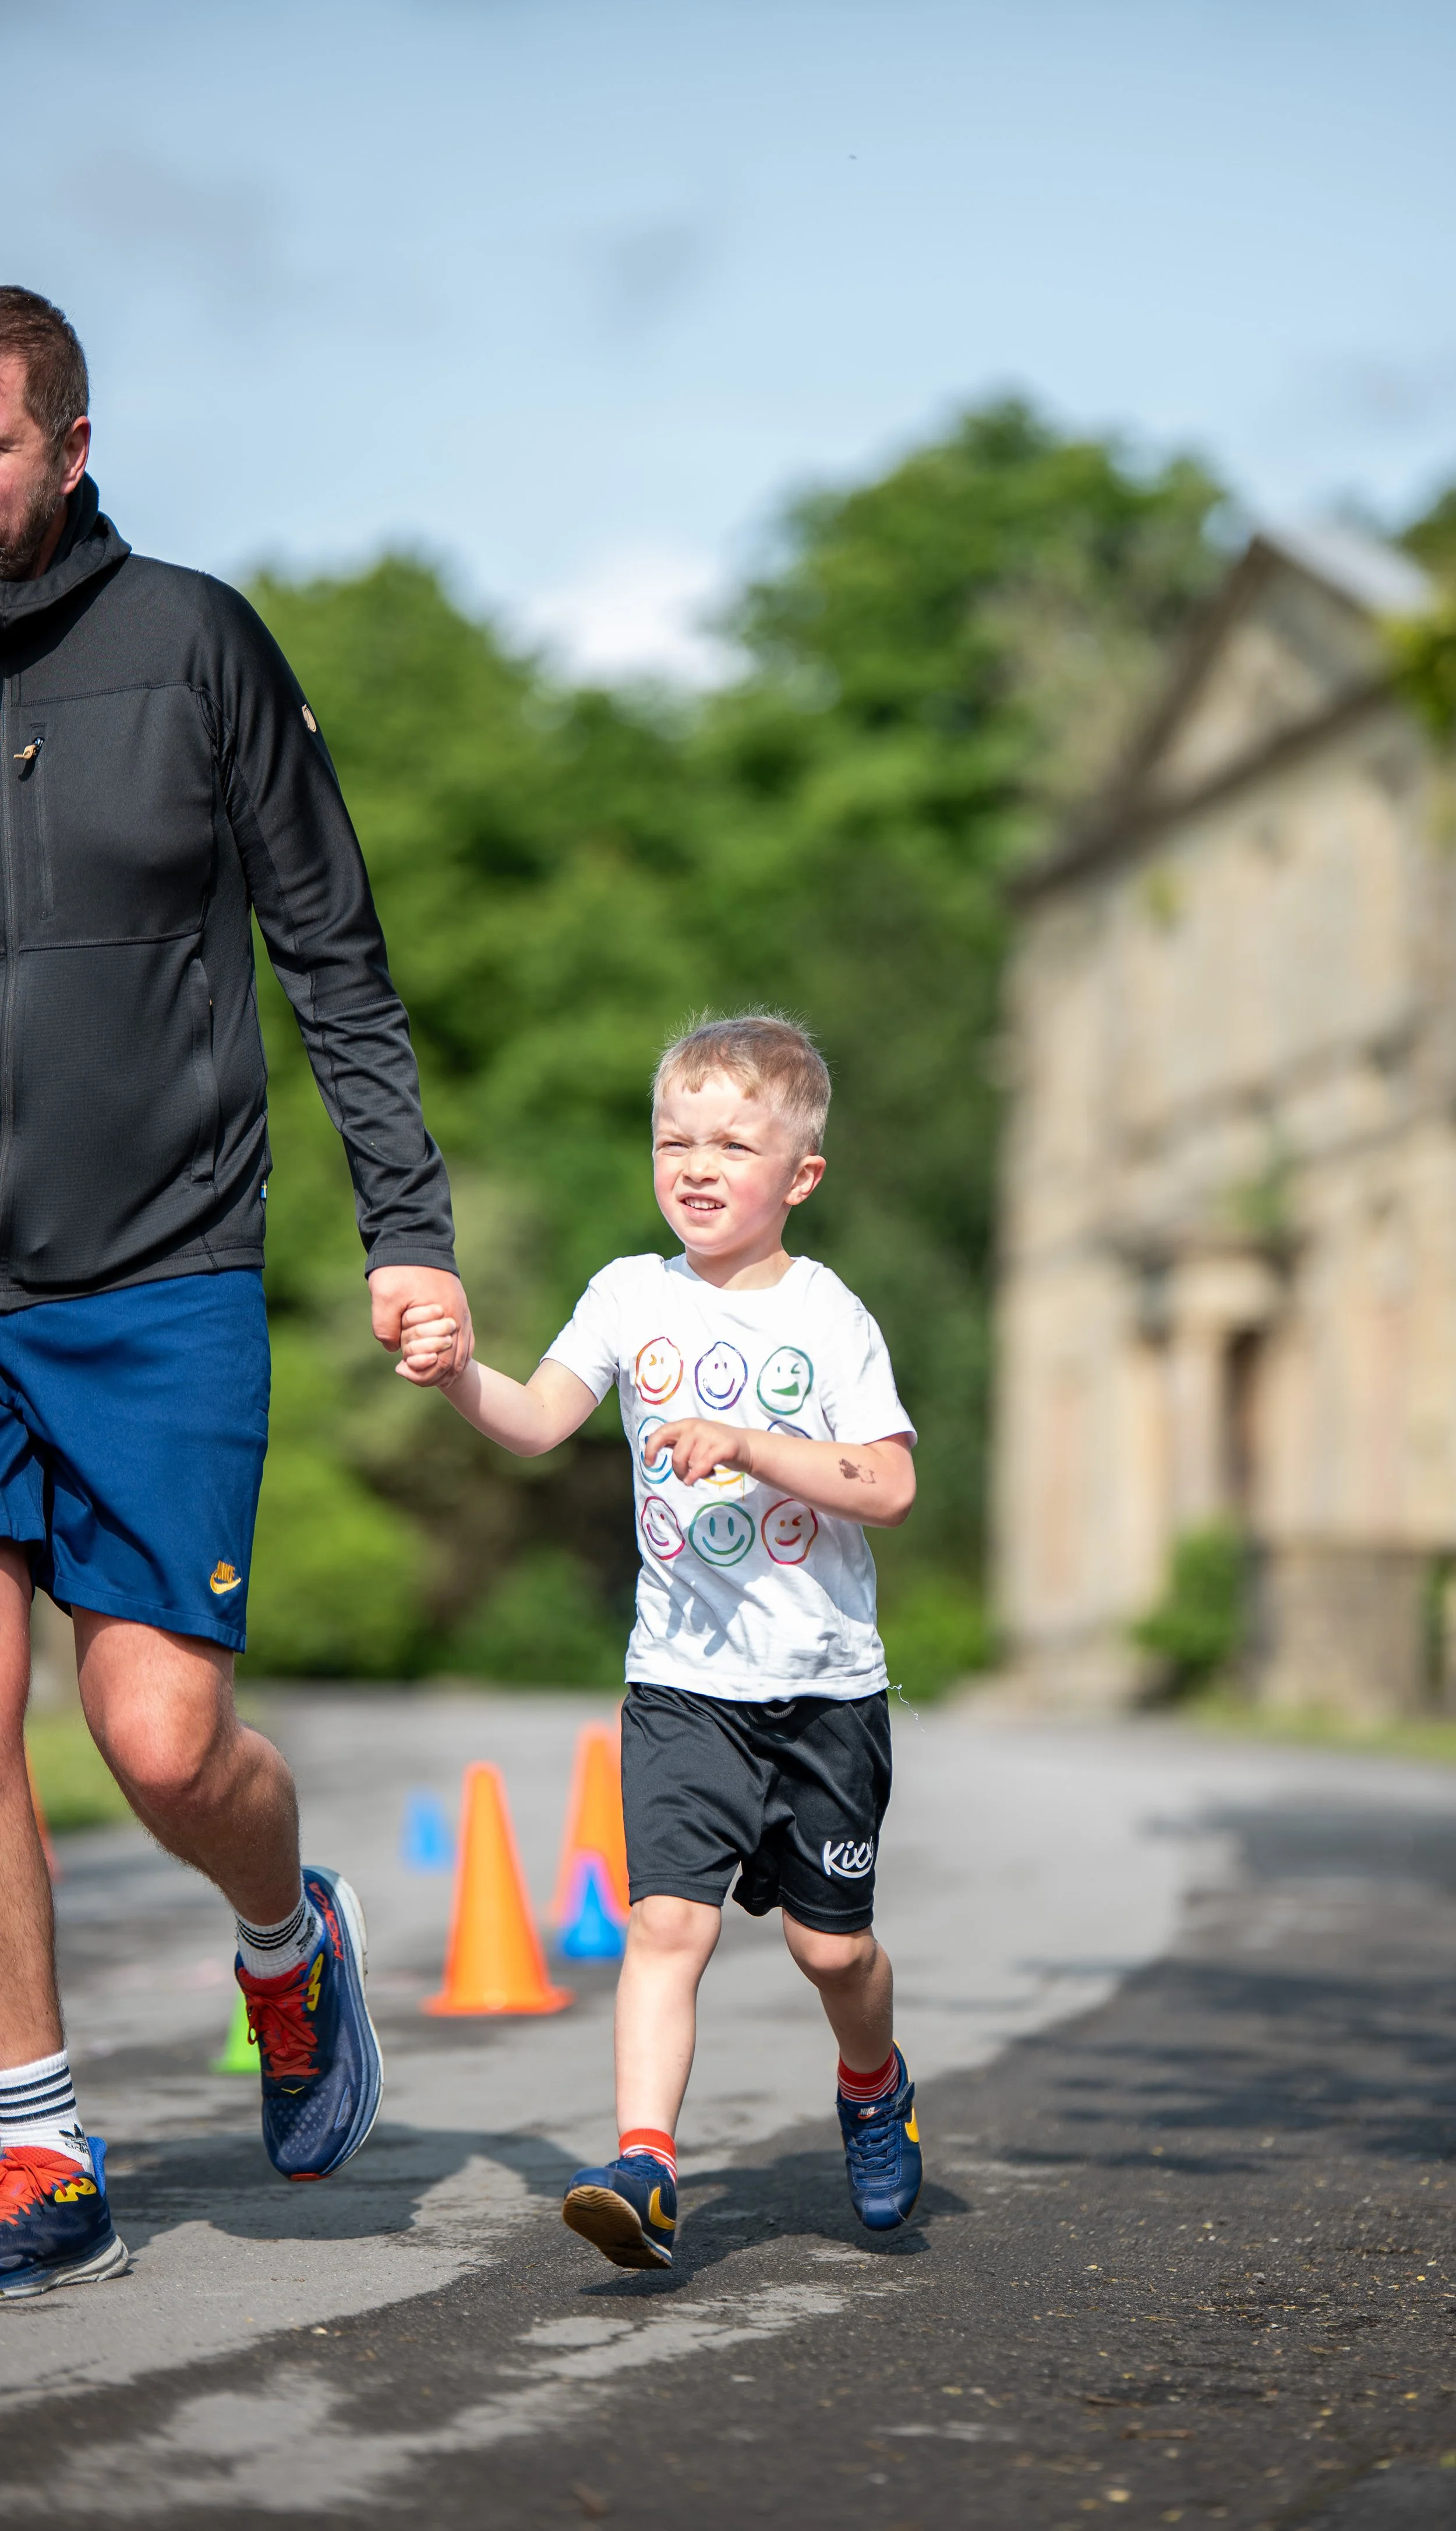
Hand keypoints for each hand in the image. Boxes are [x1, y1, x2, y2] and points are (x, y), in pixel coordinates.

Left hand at [368, 1266, 472, 1386]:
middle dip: (432, 1374)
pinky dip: (452, 1354)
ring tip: (420, 1368)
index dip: (422, 1374)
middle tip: (407, 1370)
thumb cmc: (399, 1269)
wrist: (414, 1239)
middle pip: (455, 1363)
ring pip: (462, 1354)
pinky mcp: (460, 1308)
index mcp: (446, 1317)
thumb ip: (386, 1328)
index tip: (400, 1368)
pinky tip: (434, 1355)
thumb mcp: (384, 1298)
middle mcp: (460, 1318)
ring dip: (443, 1367)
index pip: (442, 1362)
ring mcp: (462, 1313)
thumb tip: (394, 1351)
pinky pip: (464, 1341)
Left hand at [653, 1418, 756, 1487]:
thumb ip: (675, 1443)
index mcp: (685, 1425)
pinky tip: (701, 1478)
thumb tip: (651, 1448)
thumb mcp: (692, 1440)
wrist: (745, 1446)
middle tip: (687, 1476)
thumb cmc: (713, 1446)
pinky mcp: (725, 1447)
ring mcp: (710, 1435)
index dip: (651, 1449)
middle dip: (680, 1472)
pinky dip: (698, 1475)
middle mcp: (695, 1427)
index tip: (649, 1464)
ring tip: (706, 1470)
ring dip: (696, 1473)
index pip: (661, 1433)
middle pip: (677, 1457)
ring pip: (692, 1463)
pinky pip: (704, 1464)